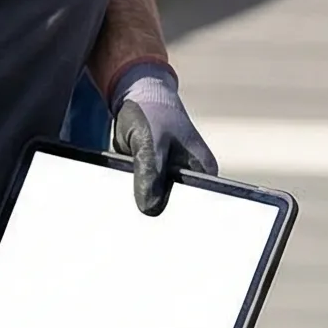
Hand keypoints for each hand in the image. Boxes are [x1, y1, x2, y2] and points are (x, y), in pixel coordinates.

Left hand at [109, 62, 216, 215]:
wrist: (136, 95)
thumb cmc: (151, 113)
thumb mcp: (150, 144)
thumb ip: (150, 174)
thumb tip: (150, 209)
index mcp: (204, 171)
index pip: (200, 206)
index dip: (181, 219)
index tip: (163, 231)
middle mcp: (192, 178)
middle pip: (178, 209)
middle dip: (159, 214)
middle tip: (140, 227)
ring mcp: (173, 178)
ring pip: (159, 203)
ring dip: (144, 205)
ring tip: (130, 219)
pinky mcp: (155, 177)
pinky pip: (145, 194)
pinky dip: (135, 197)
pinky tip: (123, 207)